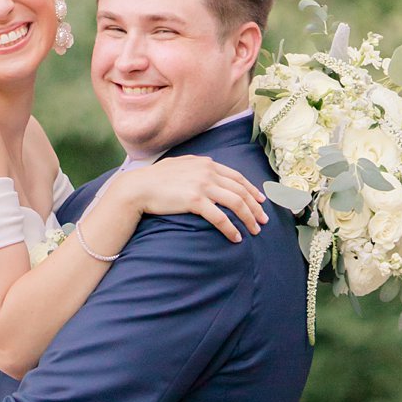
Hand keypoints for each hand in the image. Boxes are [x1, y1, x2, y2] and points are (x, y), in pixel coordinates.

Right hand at [128, 155, 265, 242]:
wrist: (138, 187)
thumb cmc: (155, 179)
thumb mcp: (180, 166)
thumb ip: (196, 168)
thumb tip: (206, 172)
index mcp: (206, 163)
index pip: (237, 177)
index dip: (252, 190)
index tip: (261, 201)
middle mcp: (208, 172)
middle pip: (240, 191)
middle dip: (255, 207)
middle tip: (263, 221)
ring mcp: (202, 185)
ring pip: (236, 203)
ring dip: (248, 218)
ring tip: (254, 231)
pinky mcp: (194, 201)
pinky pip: (220, 217)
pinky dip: (231, 229)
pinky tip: (235, 238)